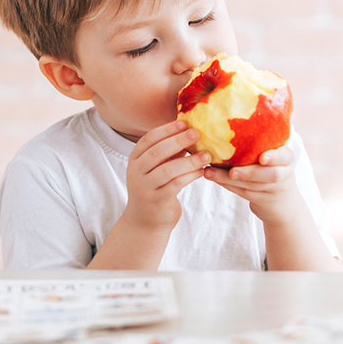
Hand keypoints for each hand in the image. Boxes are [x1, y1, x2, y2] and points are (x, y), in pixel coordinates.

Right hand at [119, 119, 212, 233]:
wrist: (145, 220)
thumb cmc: (156, 186)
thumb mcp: (156, 167)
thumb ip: (168, 151)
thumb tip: (190, 128)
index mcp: (135, 159)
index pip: (149, 139)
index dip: (167, 130)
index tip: (184, 122)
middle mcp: (136, 172)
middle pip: (157, 152)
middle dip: (178, 141)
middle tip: (197, 133)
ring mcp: (145, 188)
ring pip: (167, 170)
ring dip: (189, 161)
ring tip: (207, 154)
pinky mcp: (157, 200)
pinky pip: (176, 185)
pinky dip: (190, 176)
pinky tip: (202, 171)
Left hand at [205, 145, 299, 223]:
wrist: (283, 201)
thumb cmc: (273, 167)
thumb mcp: (275, 154)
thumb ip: (261, 143)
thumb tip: (230, 123)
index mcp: (286, 158)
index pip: (285, 156)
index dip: (274, 157)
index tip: (262, 158)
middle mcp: (284, 174)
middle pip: (270, 175)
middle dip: (249, 173)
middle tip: (232, 171)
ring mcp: (274, 190)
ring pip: (252, 186)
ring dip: (228, 180)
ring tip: (210, 172)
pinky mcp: (262, 201)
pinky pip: (243, 193)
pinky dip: (227, 185)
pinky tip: (214, 177)